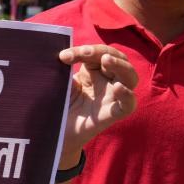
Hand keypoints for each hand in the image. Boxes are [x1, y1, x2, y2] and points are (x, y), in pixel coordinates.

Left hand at [58, 44, 137, 163]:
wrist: (52, 133)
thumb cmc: (58, 105)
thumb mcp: (60, 82)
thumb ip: (63, 67)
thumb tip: (57, 50)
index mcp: (96, 71)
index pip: (99, 53)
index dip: (85, 50)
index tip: (63, 56)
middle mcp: (108, 82)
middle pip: (118, 60)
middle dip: (102, 52)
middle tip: (84, 52)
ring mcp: (112, 98)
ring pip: (130, 77)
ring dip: (120, 65)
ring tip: (106, 60)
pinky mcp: (113, 114)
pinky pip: (129, 104)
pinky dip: (127, 95)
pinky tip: (118, 87)